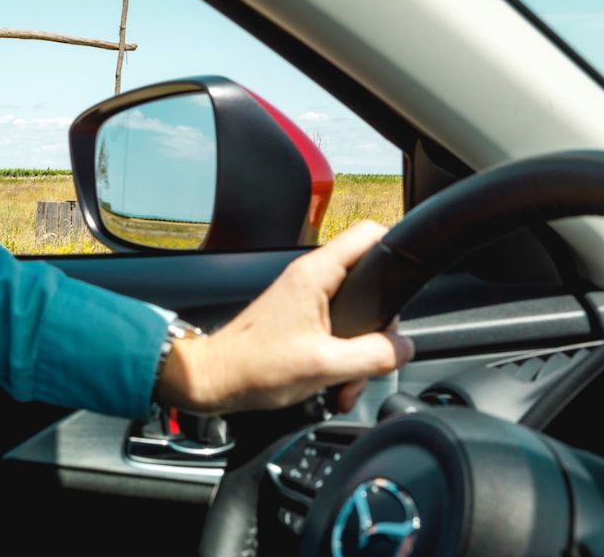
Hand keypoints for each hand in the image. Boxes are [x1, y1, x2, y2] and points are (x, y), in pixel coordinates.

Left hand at [156, 221, 415, 414]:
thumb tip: (403, 348)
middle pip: (371, 287)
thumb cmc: (254, 367)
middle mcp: (310, 280)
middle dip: (376, 334)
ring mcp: (305, 300)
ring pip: (355, 319)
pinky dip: (339, 362)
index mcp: (315, 275)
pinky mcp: (299, 321)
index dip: (396, 249)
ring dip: (357, 358)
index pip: (369, 235)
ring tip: (341, 386)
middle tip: (367, 363)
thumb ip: (373, 355)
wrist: (213, 381)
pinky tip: (331, 387)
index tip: (409, 280)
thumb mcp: (326, 365)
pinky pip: (336, 335)